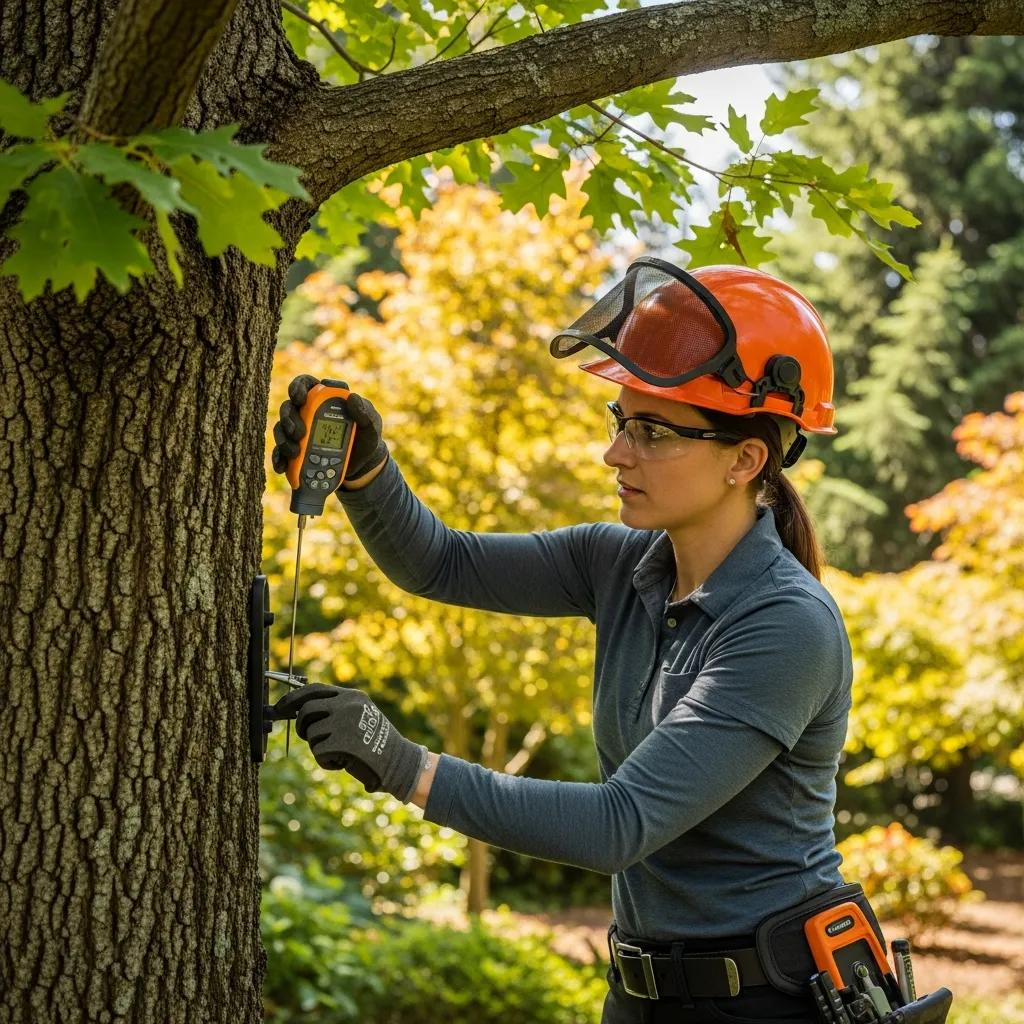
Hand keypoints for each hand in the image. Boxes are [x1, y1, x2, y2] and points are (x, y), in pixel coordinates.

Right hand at [270, 377, 388, 480]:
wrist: (362, 464)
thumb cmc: (366, 438)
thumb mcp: (371, 425)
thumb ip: (365, 412)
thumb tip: (352, 397)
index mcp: (325, 398)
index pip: (306, 383)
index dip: (298, 387)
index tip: (300, 399)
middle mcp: (308, 411)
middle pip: (289, 406)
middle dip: (289, 418)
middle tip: (299, 433)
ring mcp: (300, 430)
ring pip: (282, 428)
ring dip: (284, 439)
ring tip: (295, 452)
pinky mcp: (296, 448)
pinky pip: (281, 451)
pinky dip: (279, 458)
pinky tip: (281, 466)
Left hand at [270, 684, 424, 801]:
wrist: (399, 762)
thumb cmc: (375, 743)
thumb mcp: (358, 716)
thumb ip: (335, 710)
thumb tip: (297, 711)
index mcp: (351, 695)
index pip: (314, 690)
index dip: (292, 699)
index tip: (279, 708)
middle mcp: (347, 704)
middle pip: (306, 711)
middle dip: (302, 726)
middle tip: (309, 737)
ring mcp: (344, 722)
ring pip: (311, 734)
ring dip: (320, 748)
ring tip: (340, 753)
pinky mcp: (342, 742)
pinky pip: (319, 752)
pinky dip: (327, 762)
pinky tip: (344, 763)